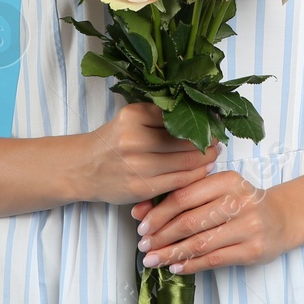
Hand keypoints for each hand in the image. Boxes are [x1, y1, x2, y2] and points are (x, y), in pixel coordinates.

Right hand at [79, 102, 220, 205]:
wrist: (84, 168)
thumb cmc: (113, 141)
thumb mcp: (130, 118)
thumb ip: (160, 115)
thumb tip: (201, 115)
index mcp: (133, 116)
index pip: (177, 117)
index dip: (201, 121)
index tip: (215, 121)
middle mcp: (133, 140)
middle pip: (184, 140)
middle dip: (207, 141)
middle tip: (219, 140)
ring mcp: (137, 166)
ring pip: (185, 162)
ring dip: (205, 158)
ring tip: (213, 153)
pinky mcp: (141, 188)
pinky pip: (178, 182)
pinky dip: (195, 176)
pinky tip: (202, 170)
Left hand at [129, 168, 294, 274]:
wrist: (281, 219)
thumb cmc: (241, 203)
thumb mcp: (218, 191)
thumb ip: (185, 196)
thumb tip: (141, 212)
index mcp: (227, 180)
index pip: (184, 195)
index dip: (159, 212)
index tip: (141, 224)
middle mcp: (239, 201)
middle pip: (190, 220)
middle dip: (161, 235)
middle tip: (143, 245)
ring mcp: (248, 226)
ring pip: (200, 242)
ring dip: (172, 253)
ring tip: (153, 259)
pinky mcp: (253, 249)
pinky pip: (214, 259)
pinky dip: (191, 265)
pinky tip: (175, 267)